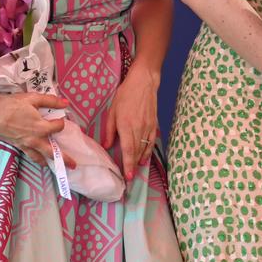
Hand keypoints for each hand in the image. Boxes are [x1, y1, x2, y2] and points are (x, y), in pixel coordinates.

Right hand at [0, 91, 76, 167]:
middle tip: (73, 165)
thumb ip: (50, 101)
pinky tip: (39, 158)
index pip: (58, 127)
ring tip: (56, 166)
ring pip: (39, 157)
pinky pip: (29, 155)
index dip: (60, 122)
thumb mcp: (33, 98)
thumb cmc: (11, 105)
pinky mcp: (17, 146)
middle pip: (52, 152)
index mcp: (40, 127)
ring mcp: (25, 144)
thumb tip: (66, 103)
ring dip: (49, 161)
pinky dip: (36, 158)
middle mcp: (34, 139)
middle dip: (64, 159)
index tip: (59, 117)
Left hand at [103, 63, 159, 181]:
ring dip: (140, 161)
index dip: (128, 164)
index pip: (127, 150)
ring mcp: (148, 127)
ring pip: (144, 148)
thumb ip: (109, 130)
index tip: (128, 176)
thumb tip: (107, 146)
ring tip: (136, 170)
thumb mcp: (112, 111)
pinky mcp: (154, 124)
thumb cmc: (125, 95)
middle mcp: (139, 129)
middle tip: (130, 179)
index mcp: (126, 126)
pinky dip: (148, 151)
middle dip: (133, 167)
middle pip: (136, 152)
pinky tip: (145, 158)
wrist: (144, 82)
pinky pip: (151, 142)